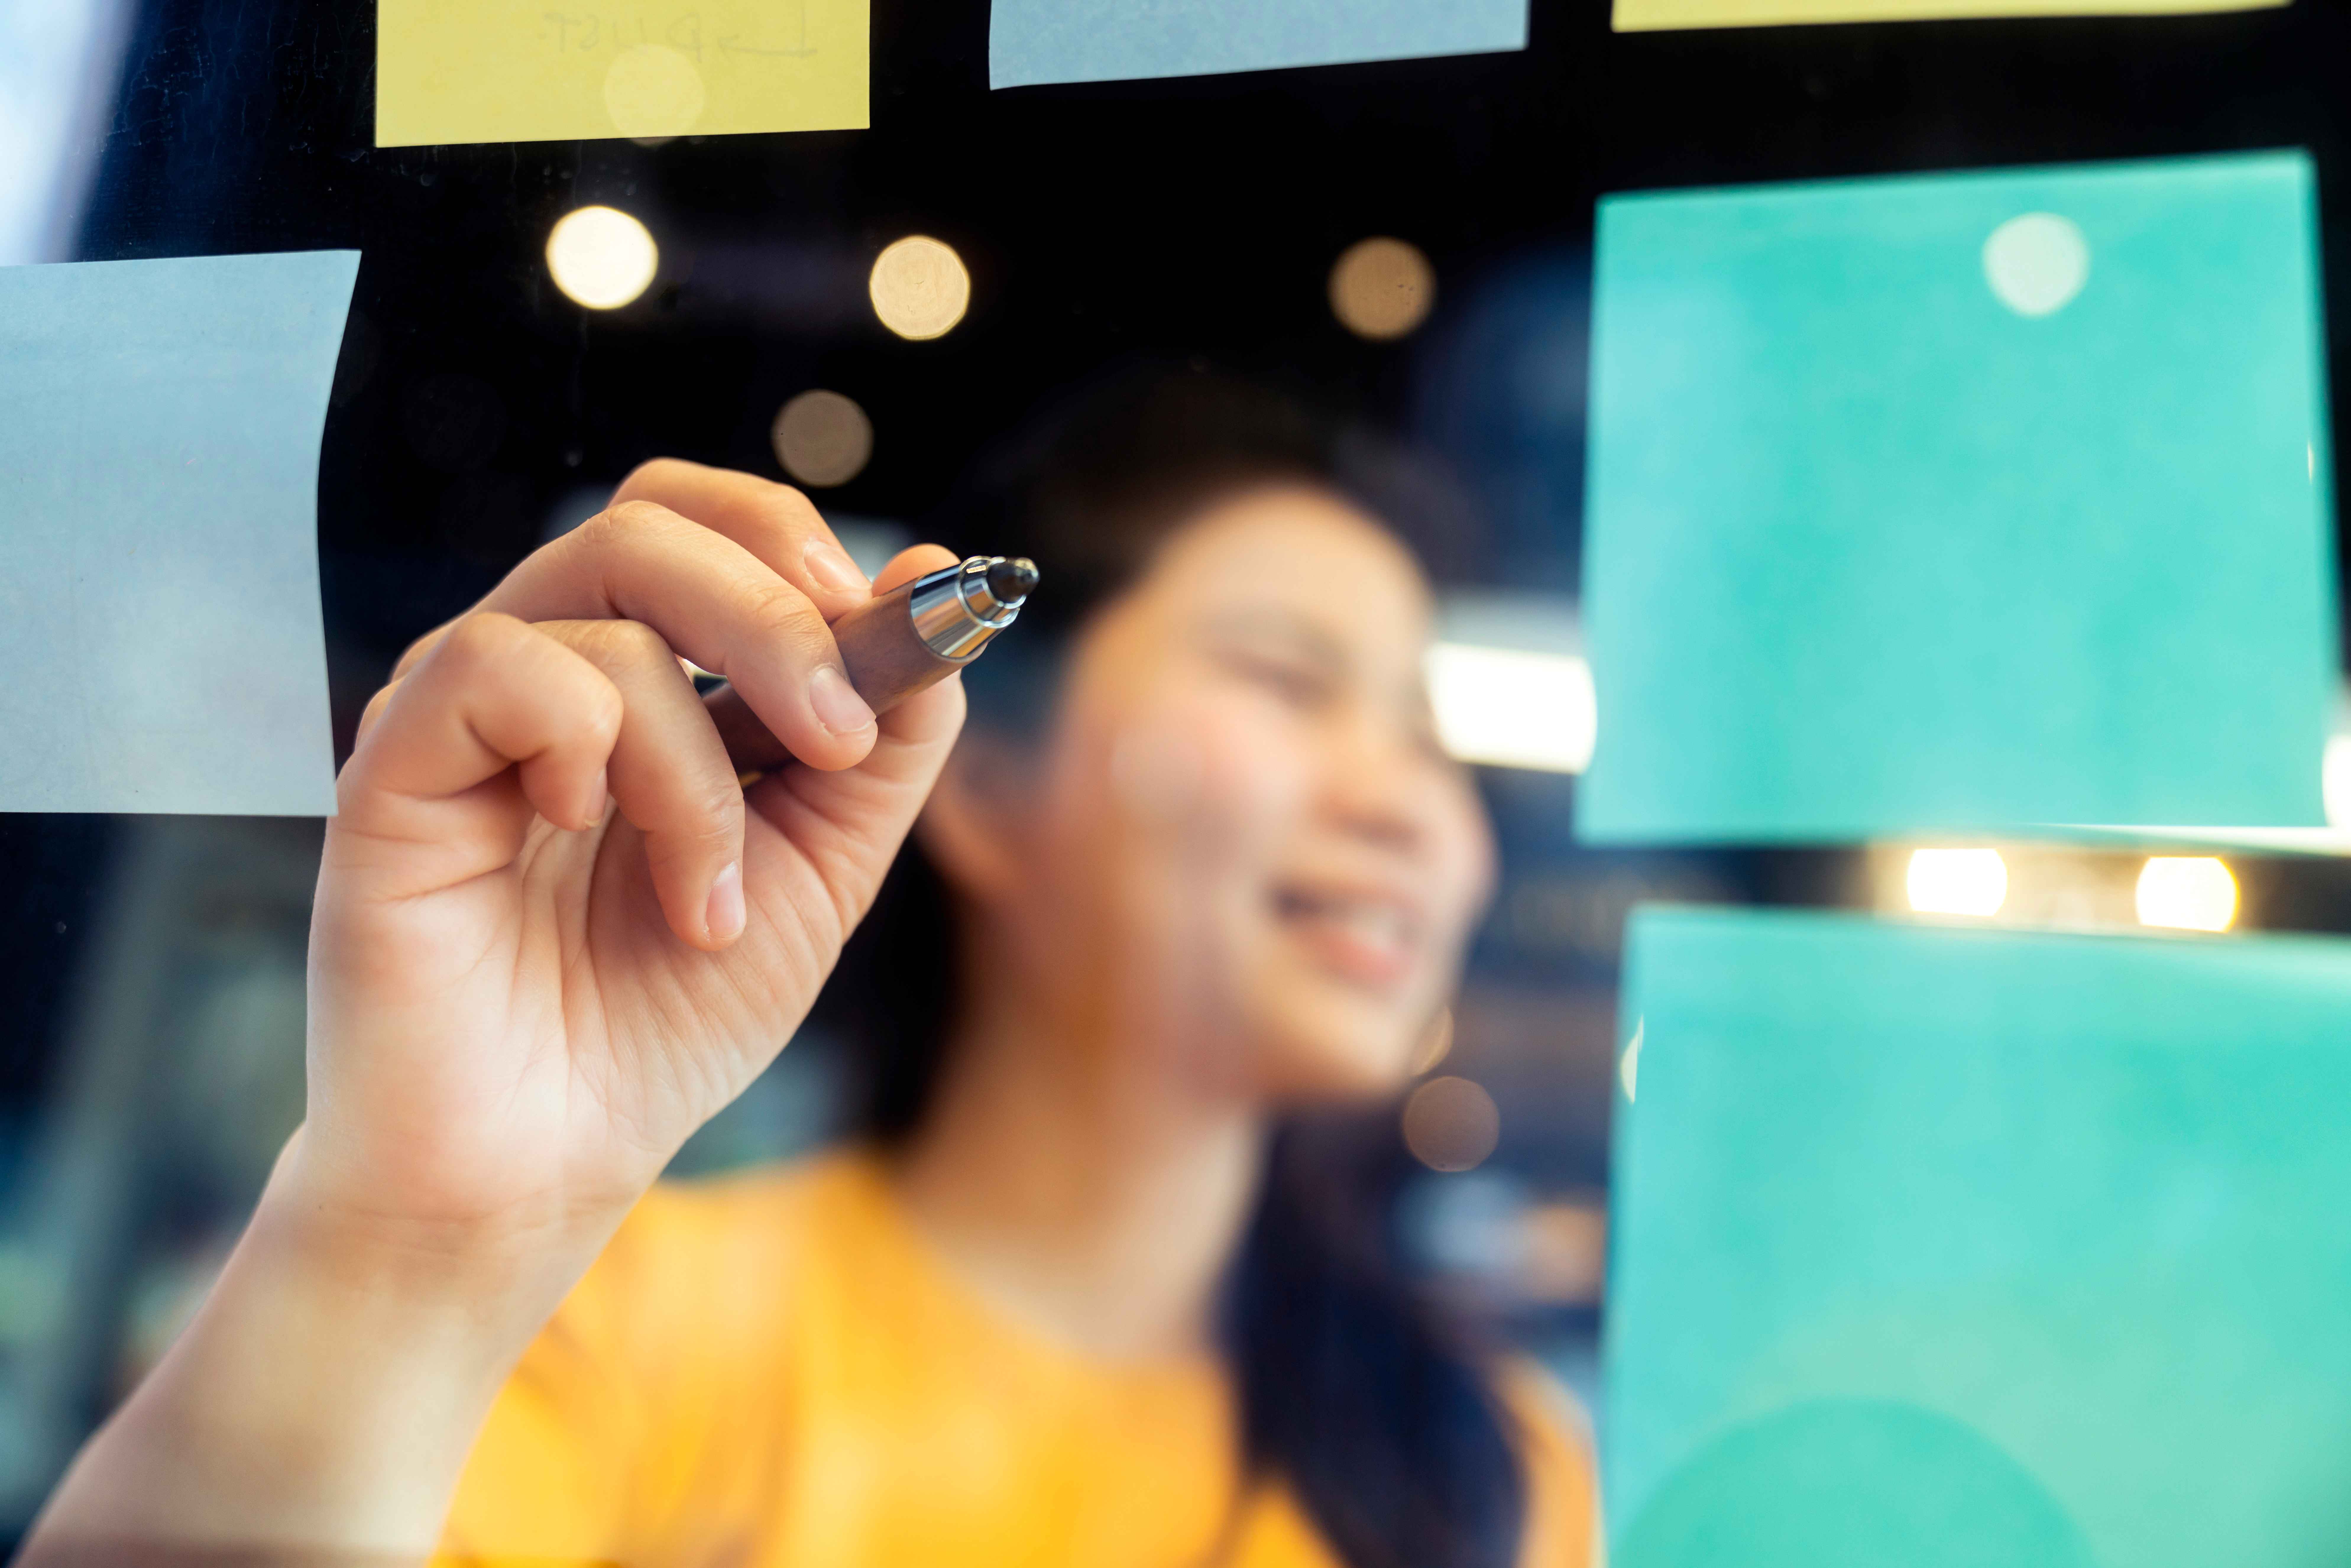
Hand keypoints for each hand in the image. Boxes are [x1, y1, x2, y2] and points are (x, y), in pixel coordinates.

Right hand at [292, 460, 963, 1261]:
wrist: (552, 1156)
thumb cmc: (670, 1014)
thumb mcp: (826, 863)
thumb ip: (888, 731)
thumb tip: (933, 571)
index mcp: (639, 677)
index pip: (706, 520)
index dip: (804, 550)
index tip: (895, 637)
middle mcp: (544, 667)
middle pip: (653, 520)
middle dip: (779, 616)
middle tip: (836, 739)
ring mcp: (461, 708)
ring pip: (605, 604)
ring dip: (695, 766)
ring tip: (708, 900)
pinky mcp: (393, 761)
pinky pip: (498, 665)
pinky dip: (584, 747)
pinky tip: (578, 839)